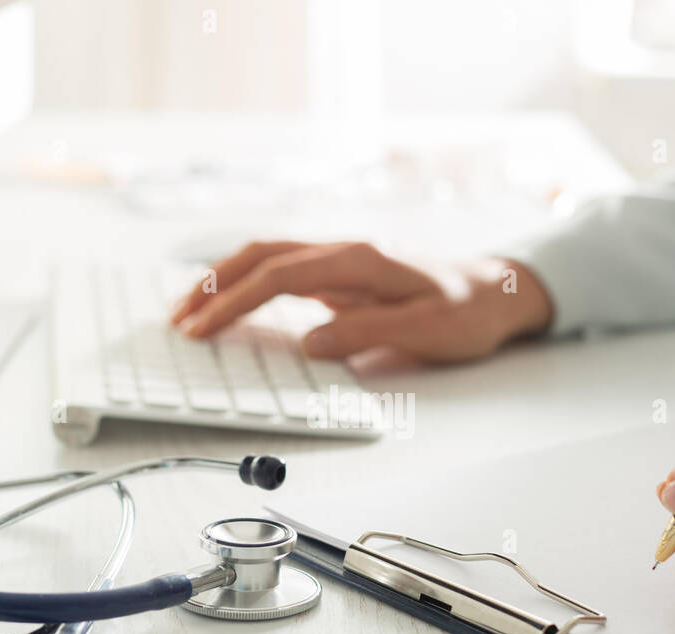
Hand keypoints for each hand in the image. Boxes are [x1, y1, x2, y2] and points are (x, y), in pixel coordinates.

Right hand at [169, 240, 552, 361]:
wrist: (497, 291)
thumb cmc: (467, 312)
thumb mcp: (426, 330)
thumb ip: (367, 334)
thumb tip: (311, 342)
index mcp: (360, 260)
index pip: (279, 275)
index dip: (235, 301)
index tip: (203, 327)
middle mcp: (345, 251)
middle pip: (261, 256)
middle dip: (214, 285)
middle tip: (177, 319)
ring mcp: (341, 260)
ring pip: (267, 257)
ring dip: (225, 280)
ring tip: (190, 310)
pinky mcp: (342, 274)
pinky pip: (283, 271)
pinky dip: (248, 283)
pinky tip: (230, 302)